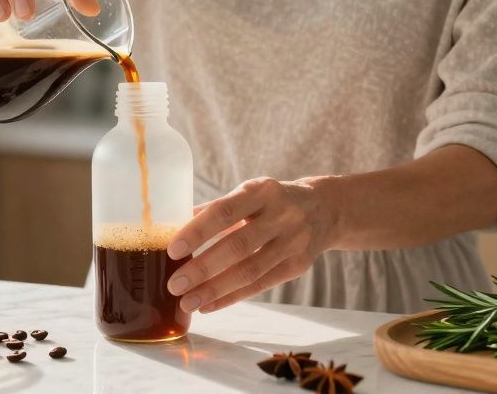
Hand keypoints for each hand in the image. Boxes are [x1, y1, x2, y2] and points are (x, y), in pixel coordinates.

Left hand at [165, 177, 337, 313]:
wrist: (324, 209)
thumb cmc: (271, 202)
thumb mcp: (248, 194)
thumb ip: (215, 211)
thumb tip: (173, 230)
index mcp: (262, 191)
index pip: (224, 212)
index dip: (197, 232)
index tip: (172, 250)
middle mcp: (282, 215)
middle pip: (237, 246)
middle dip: (203, 269)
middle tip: (174, 285)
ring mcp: (294, 242)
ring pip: (250, 271)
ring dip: (215, 290)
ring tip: (187, 302)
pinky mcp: (299, 266)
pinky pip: (261, 285)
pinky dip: (232, 297)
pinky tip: (209, 306)